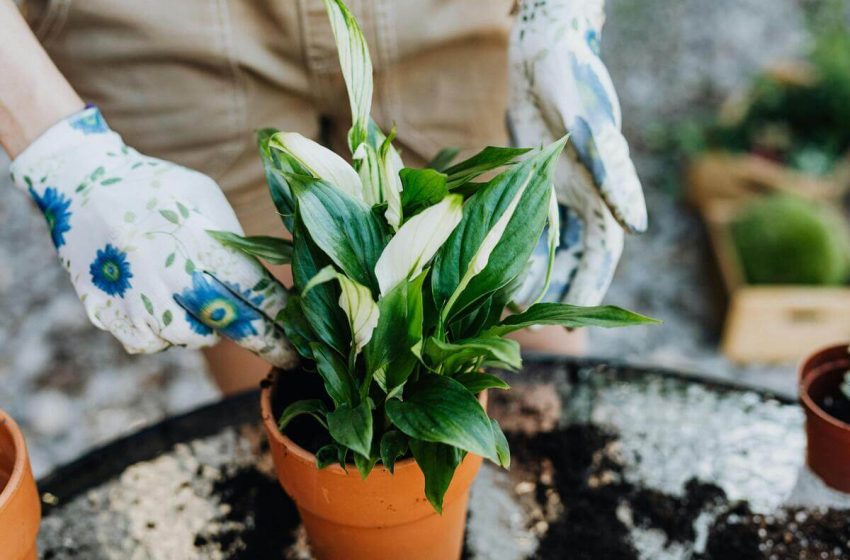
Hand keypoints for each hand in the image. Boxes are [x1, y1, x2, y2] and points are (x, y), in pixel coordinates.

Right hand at [10, 107, 295, 367]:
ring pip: (194, 339)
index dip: (284, 320)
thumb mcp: (206, 198)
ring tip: (193, 292)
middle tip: (291, 357)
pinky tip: (158, 298)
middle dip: (267, 344)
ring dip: (205, 326)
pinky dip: (164, 329)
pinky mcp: (110, 316)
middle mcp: (170, 276)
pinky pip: (154, 343)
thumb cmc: (158, 190)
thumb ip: (237, 244)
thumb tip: (274, 284)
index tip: (304, 339)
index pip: (256, 293)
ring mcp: (137, 300)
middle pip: (232, 325)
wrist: (82, 186)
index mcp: (200, 243)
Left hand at [508, 0, 646, 306]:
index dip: (592, 283)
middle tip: (545, 326)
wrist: (542, 47)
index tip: (576, 318)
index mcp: (605, 181)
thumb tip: (635, 225)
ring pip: (554, 241)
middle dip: (566, 290)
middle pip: (581, 253)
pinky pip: (530, 220)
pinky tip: (498, 265)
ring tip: (513, 303)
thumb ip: (606, 164)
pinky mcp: (537, 177)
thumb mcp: (584, 117)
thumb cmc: (566, 72)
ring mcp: (562, 185)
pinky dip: (518, 243)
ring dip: (536, 271)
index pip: (605, 246)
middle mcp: (588, 189)